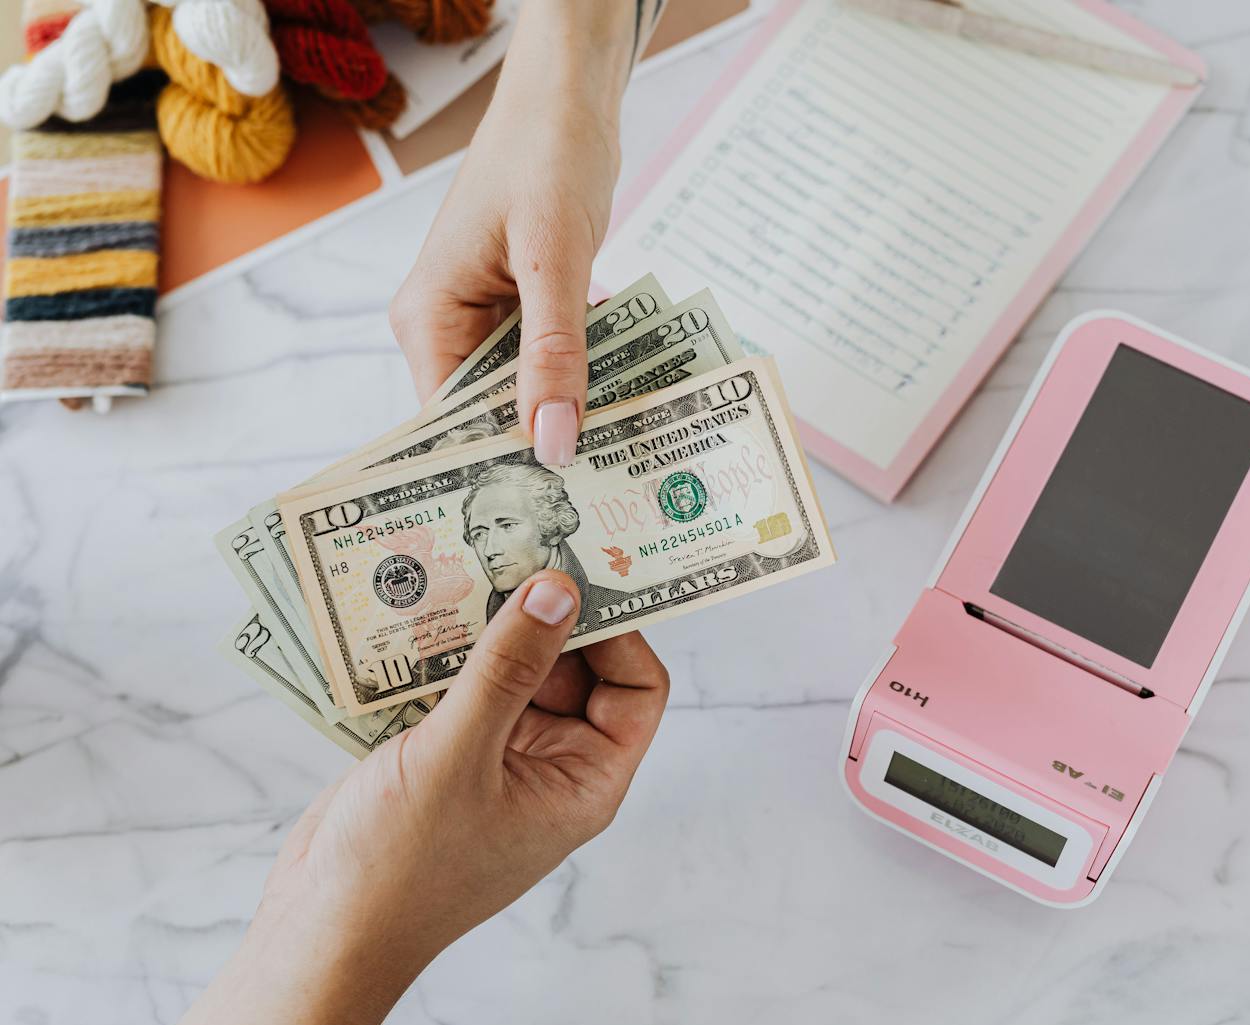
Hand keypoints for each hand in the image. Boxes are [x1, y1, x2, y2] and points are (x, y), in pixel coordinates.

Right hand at [147, 570, 668, 1024]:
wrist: (319, 931)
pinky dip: (446, 647)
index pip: (636, 688)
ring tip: (463, 556)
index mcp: (583, 781)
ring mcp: (496, 757)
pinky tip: (416, 602)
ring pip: (513, 668)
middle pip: (575, 667)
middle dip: (546, 612)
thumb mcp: (458, 755)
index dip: (620, 630)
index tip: (581, 570)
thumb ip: (508, 668)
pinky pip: (464, 683)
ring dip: (490, 622)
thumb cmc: (399, 867)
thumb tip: (558, 588)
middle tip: (514, 542)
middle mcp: (551, 765)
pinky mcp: (445, 749)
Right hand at [388, 7, 633, 466]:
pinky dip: (589, 378)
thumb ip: (553, 351)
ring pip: (529, 392)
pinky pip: (553, 362)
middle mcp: (446, 325)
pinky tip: (633, 406)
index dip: (497, 469)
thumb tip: (552, 443)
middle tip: (608, 501)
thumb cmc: (546, 153)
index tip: (552, 516)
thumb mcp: (553, 256)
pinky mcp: (525, 309)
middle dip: (545, 449)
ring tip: (628, 465)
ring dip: (574, 415)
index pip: (450, 425)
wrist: (570, 94)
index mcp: (427, 317)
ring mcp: (486, 319)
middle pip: (491, 416)